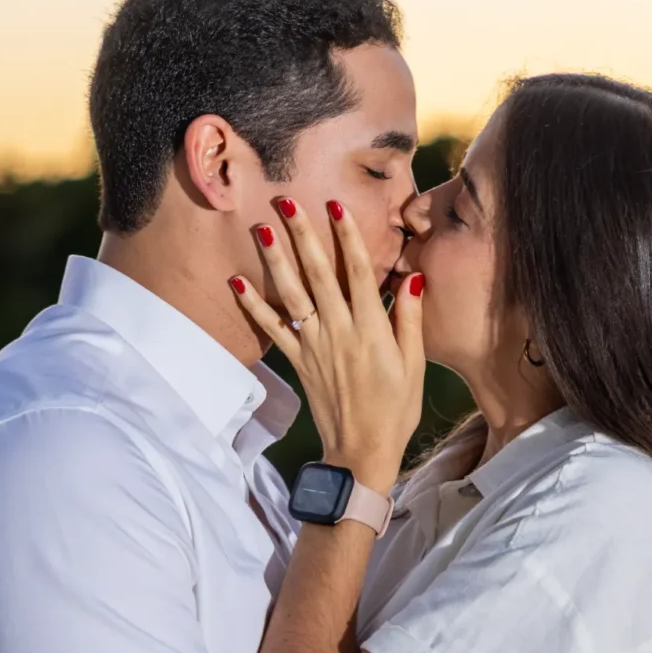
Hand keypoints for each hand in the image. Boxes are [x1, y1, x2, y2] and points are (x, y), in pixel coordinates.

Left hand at [229, 198, 424, 492]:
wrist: (362, 452)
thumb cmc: (395, 409)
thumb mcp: (414, 364)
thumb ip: (409, 319)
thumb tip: (411, 277)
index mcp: (371, 329)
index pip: (358, 272)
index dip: (347, 236)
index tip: (335, 205)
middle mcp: (339, 331)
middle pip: (318, 274)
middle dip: (302, 234)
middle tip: (286, 200)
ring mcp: (314, 345)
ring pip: (292, 294)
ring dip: (276, 259)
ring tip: (262, 228)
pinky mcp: (298, 361)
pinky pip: (273, 328)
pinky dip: (254, 306)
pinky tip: (237, 282)